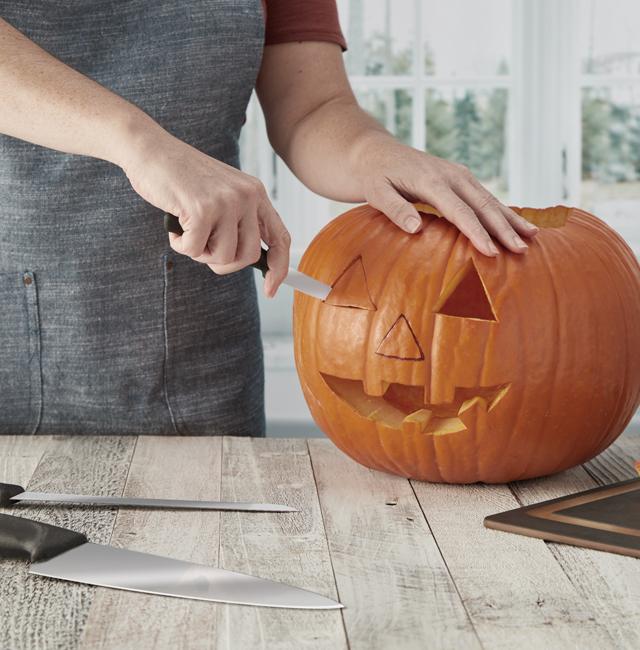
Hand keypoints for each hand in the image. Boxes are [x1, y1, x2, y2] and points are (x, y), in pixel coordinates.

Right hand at [120, 123, 289, 296]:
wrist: (150, 150)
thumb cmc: (182, 177)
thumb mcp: (222, 195)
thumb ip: (238, 221)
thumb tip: (246, 259)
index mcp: (255, 193)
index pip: (280, 238)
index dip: (279, 268)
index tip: (271, 289)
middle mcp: (247, 196)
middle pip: (248, 257)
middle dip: (224, 263)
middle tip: (204, 248)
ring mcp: (226, 202)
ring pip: (223, 257)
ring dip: (200, 254)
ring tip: (188, 232)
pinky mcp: (203, 209)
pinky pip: (196, 250)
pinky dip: (181, 245)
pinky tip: (175, 227)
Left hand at [357, 139, 538, 255]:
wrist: (374, 153)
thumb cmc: (374, 176)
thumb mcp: (376, 192)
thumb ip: (395, 209)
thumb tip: (416, 228)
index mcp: (432, 181)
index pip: (459, 212)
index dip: (476, 233)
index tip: (491, 252)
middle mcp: (451, 175)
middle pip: (483, 205)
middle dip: (503, 229)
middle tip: (520, 250)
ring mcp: (458, 175)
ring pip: (489, 200)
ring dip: (510, 219)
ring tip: (531, 238)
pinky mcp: (460, 178)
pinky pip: (484, 197)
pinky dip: (502, 211)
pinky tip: (516, 224)